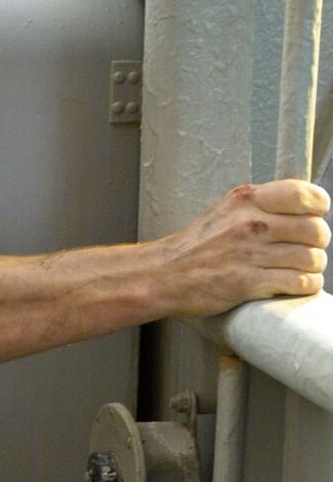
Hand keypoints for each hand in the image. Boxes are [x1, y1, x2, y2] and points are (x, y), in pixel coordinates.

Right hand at [159, 179, 329, 316]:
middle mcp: (249, 223)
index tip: (313, 216)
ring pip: (312, 259)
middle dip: (316, 243)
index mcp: (245, 200)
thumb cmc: (196, 245)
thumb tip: (303, 208)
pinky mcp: (248, 283)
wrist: (163, 274)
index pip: (304, 195)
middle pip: (316, 230)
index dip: (318, 207)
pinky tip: (292, 284)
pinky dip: (305, 286)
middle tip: (303, 249)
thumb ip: (260, 204)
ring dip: (311, 268)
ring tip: (298, 270)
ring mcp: (249, 254)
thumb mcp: (224, 210)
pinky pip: (300, 283)